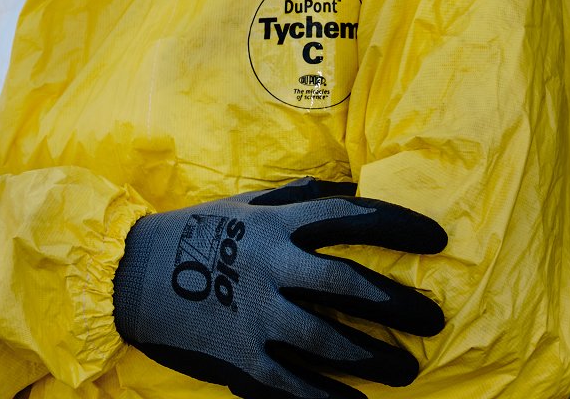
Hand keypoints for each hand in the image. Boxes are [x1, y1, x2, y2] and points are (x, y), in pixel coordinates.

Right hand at [111, 178, 446, 398]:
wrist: (130, 274)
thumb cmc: (198, 233)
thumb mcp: (248, 204)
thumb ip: (300, 198)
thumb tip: (352, 188)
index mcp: (278, 225)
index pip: (353, 218)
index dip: (401, 226)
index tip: (439, 240)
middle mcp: (272, 267)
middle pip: (351, 285)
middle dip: (400, 305)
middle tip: (434, 320)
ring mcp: (256, 315)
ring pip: (330, 340)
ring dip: (376, 357)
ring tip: (407, 369)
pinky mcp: (241, 357)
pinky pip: (295, 385)